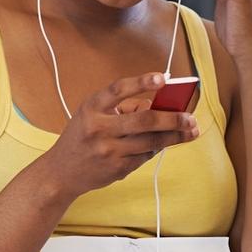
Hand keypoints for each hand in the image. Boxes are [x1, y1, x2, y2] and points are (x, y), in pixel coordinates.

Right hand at [41, 74, 199, 196]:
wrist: (61, 172)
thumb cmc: (81, 138)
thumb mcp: (93, 116)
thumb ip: (121, 108)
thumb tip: (156, 105)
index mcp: (92, 108)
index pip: (119, 89)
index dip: (142, 82)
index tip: (163, 78)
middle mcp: (99, 128)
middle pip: (145, 120)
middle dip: (173, 119)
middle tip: (190, 118)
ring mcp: (109, 150)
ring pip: (152, 141)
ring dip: (175, 136)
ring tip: (190, 131)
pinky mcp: (117, 168)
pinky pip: (145, 155)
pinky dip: (156, 149)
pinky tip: (162, 144)